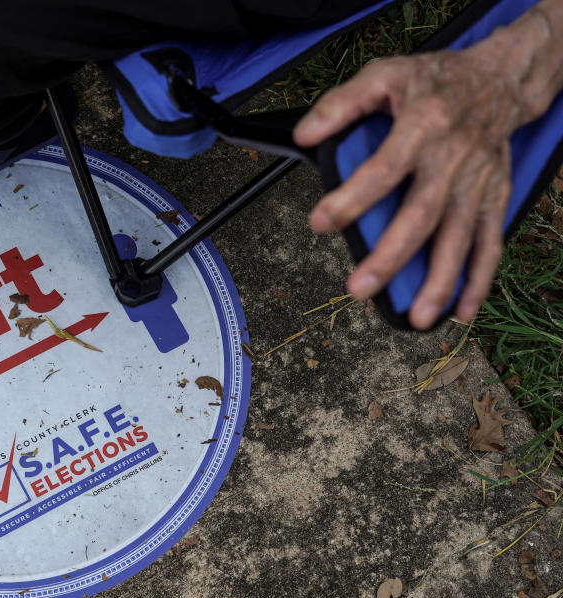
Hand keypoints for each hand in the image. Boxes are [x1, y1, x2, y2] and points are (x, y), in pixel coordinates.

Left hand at [294, 6, 562, 328]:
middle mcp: (452, 160)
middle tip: (358, 288)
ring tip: (416, 319)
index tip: (319, 222)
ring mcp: (476, 184)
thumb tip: (302, 135)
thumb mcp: (385, 74)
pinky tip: (460, 313)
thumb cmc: (433, 81)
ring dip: (439, 282)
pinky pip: (489, 244)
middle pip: (421, 215)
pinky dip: (479, 281)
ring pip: (458, 239)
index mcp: (422, 127)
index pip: (383, 170)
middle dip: (391, 257)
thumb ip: (341, 103)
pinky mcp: (494, 199)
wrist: (500, 79)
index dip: (350, 199)